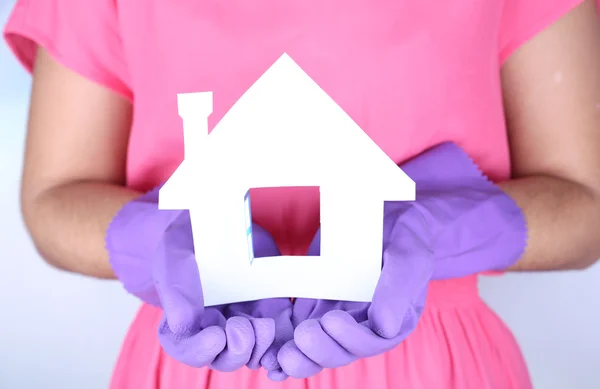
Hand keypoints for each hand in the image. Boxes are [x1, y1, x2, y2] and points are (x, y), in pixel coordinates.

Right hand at [106, 186, 292, 370]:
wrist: (215, 220)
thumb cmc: (187, 240)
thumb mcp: (175, 257)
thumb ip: (177, 291)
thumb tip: (183, 325)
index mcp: (185, 320)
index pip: (187, 349)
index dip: (199, 351)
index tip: (216, 336)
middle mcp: (214, 327)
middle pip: (224, 358)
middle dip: (235, 351)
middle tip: (243, 328)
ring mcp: (245, 321)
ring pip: (253, 352)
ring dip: (260, 347)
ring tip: (264, 325)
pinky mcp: (271, 310)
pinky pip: (280, 336)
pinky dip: (284, 341)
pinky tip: (289, 335)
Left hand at [275, 142, 527, 377]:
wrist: (383, 213)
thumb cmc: (403, 231)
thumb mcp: (409, 250)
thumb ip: (400, 284)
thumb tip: (384, 326)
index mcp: (395, 317)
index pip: (373, 340)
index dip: (351, 338)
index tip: (331, 321)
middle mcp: (366, 324)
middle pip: (343, 350)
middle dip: (321, 351)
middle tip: (302, 337)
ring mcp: (340, 317)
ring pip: (319, 348)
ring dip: (299, 357)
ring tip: (278, 358)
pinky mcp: (316, 307)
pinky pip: (298, 331)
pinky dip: (284, 346)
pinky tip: (269, 357)